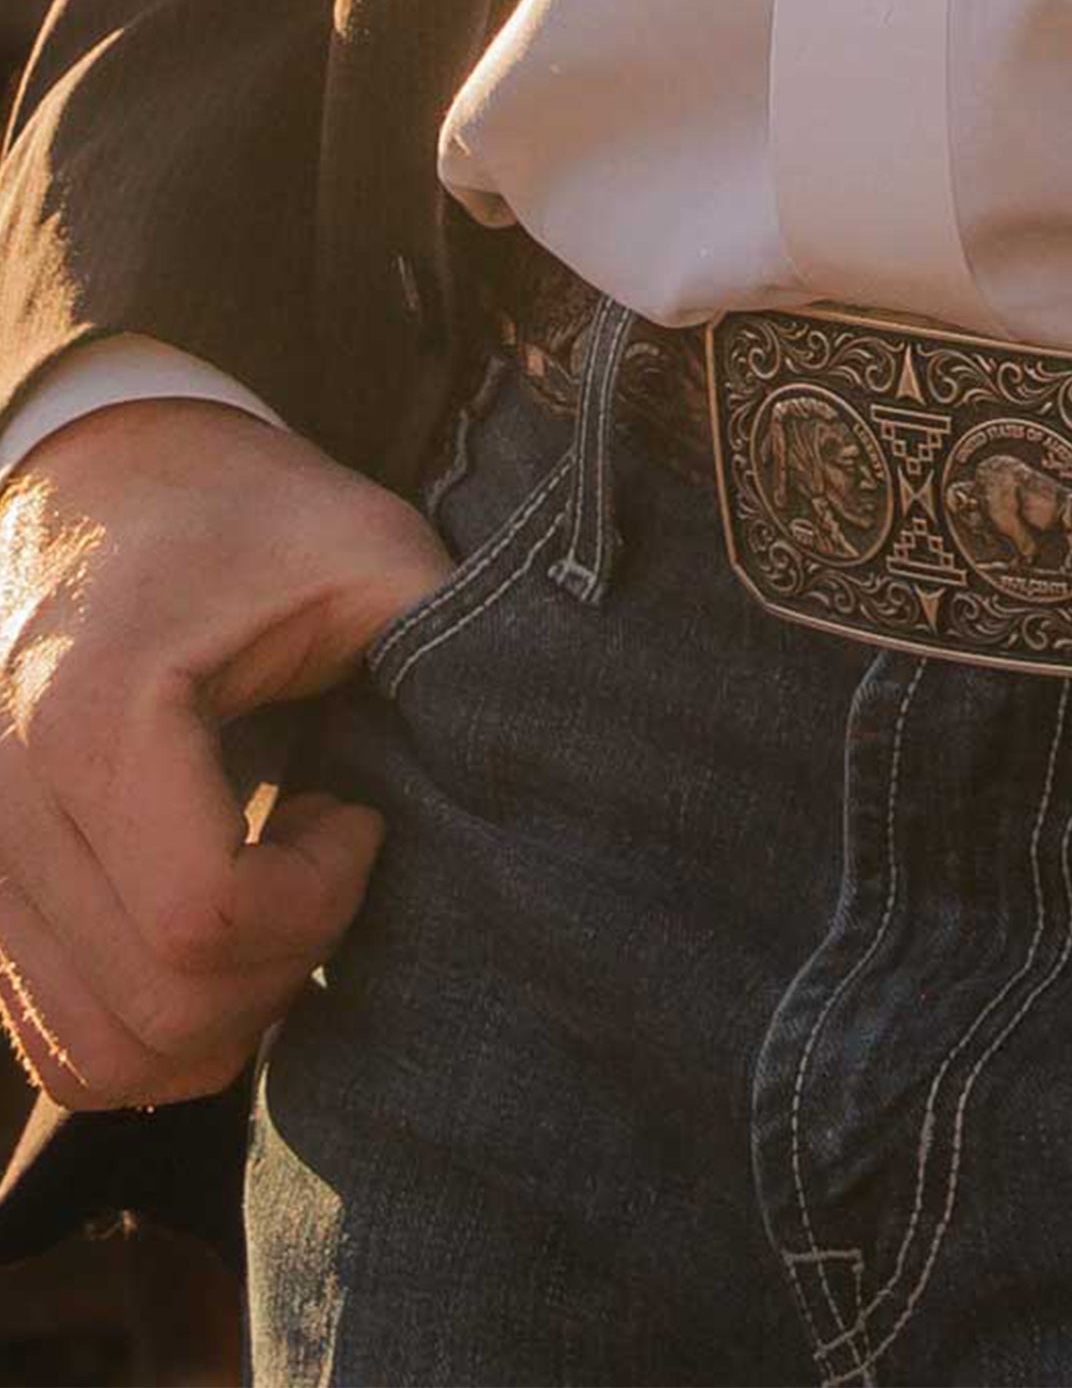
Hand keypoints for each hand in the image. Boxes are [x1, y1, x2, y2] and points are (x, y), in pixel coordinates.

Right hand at [0, 398, 451, 1108]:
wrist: (107, 483)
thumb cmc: (250, 518)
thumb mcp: (372, 548)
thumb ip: (456, 642)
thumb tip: (551, 748)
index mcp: (98, 716)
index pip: (205, 920)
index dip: (320, 900)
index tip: (358, 815)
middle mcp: (5, 804)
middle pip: (158, 1008)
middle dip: (286, 964)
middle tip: (331, 859)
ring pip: (101, 1053)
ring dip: (225, 1011)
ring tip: (279, 892)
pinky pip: (58, 1040)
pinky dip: (158, 1025)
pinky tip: (221, 922)